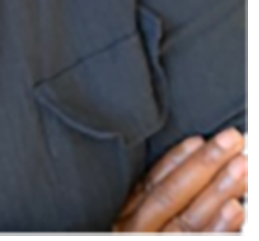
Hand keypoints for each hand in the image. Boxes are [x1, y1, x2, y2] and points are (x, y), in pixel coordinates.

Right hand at [112, 128, 247, 234]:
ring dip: (218, 190)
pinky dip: (219, 229)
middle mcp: (132, 233)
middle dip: (204, 165)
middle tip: (234, 140)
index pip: (150, 183)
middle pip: (169, 195)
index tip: (200, 138)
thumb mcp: (138, 223)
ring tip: (245, 167)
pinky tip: (237, 208)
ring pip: (187, 220)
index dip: (176, 160)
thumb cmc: (148, 234)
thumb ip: (152, 201)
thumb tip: (192, 157)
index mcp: (124, 219)